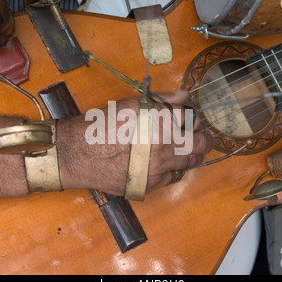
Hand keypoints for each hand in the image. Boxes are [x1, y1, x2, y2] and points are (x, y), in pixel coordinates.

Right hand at [57, 90, 213, 195]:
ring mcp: (159, 168)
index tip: (192, 118)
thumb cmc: (101, 125)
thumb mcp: (131, 104)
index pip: (191, 118)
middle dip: (204, 138)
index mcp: (162, 122)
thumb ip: (162, 99)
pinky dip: (172, 168)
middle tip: (202, 136)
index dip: (193, 117)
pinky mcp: (151, 185)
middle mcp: (165, 146)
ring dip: (193, 154)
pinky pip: (172, 176)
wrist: (78, 154)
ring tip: (188, 150)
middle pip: (200, 143)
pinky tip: (163, 163)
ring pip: (190, 162)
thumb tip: (185, 96)